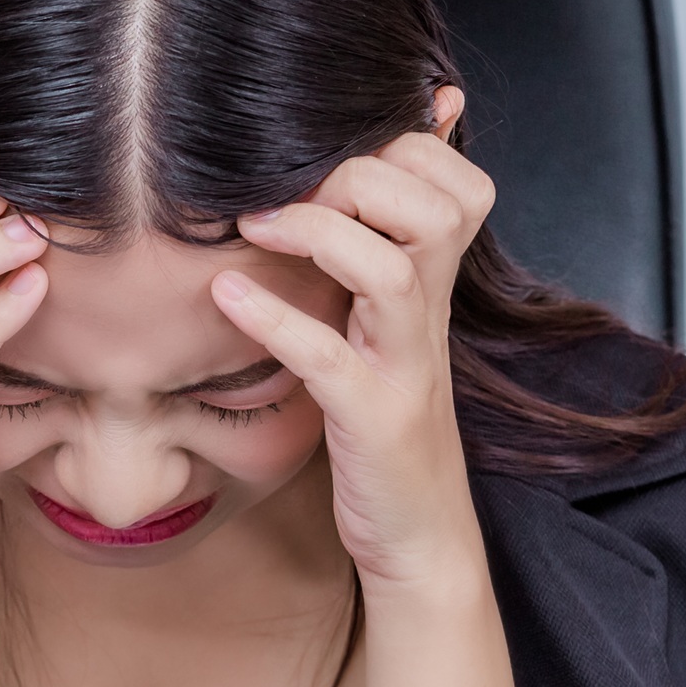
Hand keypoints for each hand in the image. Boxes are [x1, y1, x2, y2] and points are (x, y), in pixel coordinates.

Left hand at [209, 110, 496, 587]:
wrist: (420, 536)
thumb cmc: (387, 426)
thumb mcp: (389, 331)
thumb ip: (374, 259)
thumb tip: (341, 190)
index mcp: (434, 288)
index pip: (458, 182)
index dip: (403, 150)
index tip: (327, 164)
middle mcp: (429, 317)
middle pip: (434, 208)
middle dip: (358, 178)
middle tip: (287, 195)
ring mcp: (405, 369)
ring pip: (391, 270)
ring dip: (319, 233)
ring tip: (255, 229)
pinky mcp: (373, 421)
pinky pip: (329, 359)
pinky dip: (276, 320)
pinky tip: (226, 296)